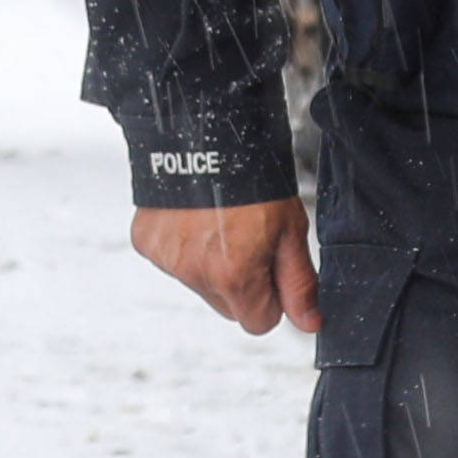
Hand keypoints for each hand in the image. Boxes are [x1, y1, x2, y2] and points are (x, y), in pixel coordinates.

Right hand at [132, 196, 320, 337]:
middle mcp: (195, 273)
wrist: (207, 134)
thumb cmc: (254, 179)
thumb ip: (299, 283)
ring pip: (199, 282)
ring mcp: (167, 258)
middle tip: (246, 239)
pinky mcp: (147, 242)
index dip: (271, 298)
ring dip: (210, 262)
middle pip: (226, 305)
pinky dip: (184, 244)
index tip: (271, 268)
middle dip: (239, 281)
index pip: (257, 322)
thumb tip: (309, 322)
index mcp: (234, 276)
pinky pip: (172, 260)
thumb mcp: (290, 230)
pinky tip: (195, 217)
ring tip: (219, 221)